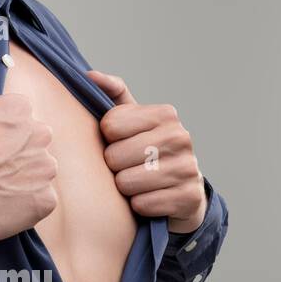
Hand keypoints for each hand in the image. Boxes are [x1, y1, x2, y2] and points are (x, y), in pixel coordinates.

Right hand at [0, 58, 57, 242]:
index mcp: (17, 109)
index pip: (14, 115)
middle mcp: (38, 135)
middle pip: (30, 142)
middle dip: (12, 152)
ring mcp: (43, 170)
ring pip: (37, 171)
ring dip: (20, 178)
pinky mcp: (44, 201)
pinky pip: (39, 200)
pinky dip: (23, 204)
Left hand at [86, 69, 207, 232]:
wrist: (180, 189)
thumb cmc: (145, 150)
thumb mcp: (131, 120)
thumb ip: (111, 95)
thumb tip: (90, 76)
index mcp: (165, 114)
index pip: (110, 125)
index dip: (107, 138)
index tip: (119, 141)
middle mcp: (181, 137)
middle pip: (115, 156)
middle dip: (114, 166)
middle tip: (129, 166)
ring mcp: (188, 168)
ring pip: (127, 182)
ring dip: (126, 188)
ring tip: (139, 182)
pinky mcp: (190, 198)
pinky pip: (142, 205)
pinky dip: (140, 205)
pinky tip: (151, 198)